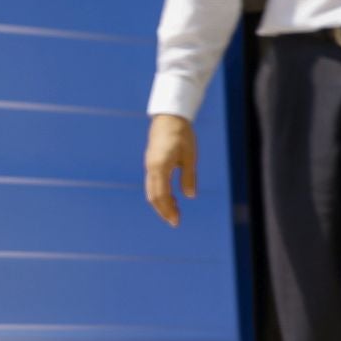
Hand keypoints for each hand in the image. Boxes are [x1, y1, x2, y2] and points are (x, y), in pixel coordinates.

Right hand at [144, 113, 197, 227]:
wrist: (169, 117)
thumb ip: (188, 176)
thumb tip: (189, 196)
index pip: (161, 195)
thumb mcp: (190, 156)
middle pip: (153, 196)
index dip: (168, 210)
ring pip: (151, 190)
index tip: (176, 221)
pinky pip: (153, 183)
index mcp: (160, 166)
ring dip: (162, 203)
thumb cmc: (182, 135)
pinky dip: (160, 194)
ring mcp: (150, 165)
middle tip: (176, 222)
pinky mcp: (152, 163)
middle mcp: (151, 167)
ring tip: (176, 212)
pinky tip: (173, 198)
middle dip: (163, 211)